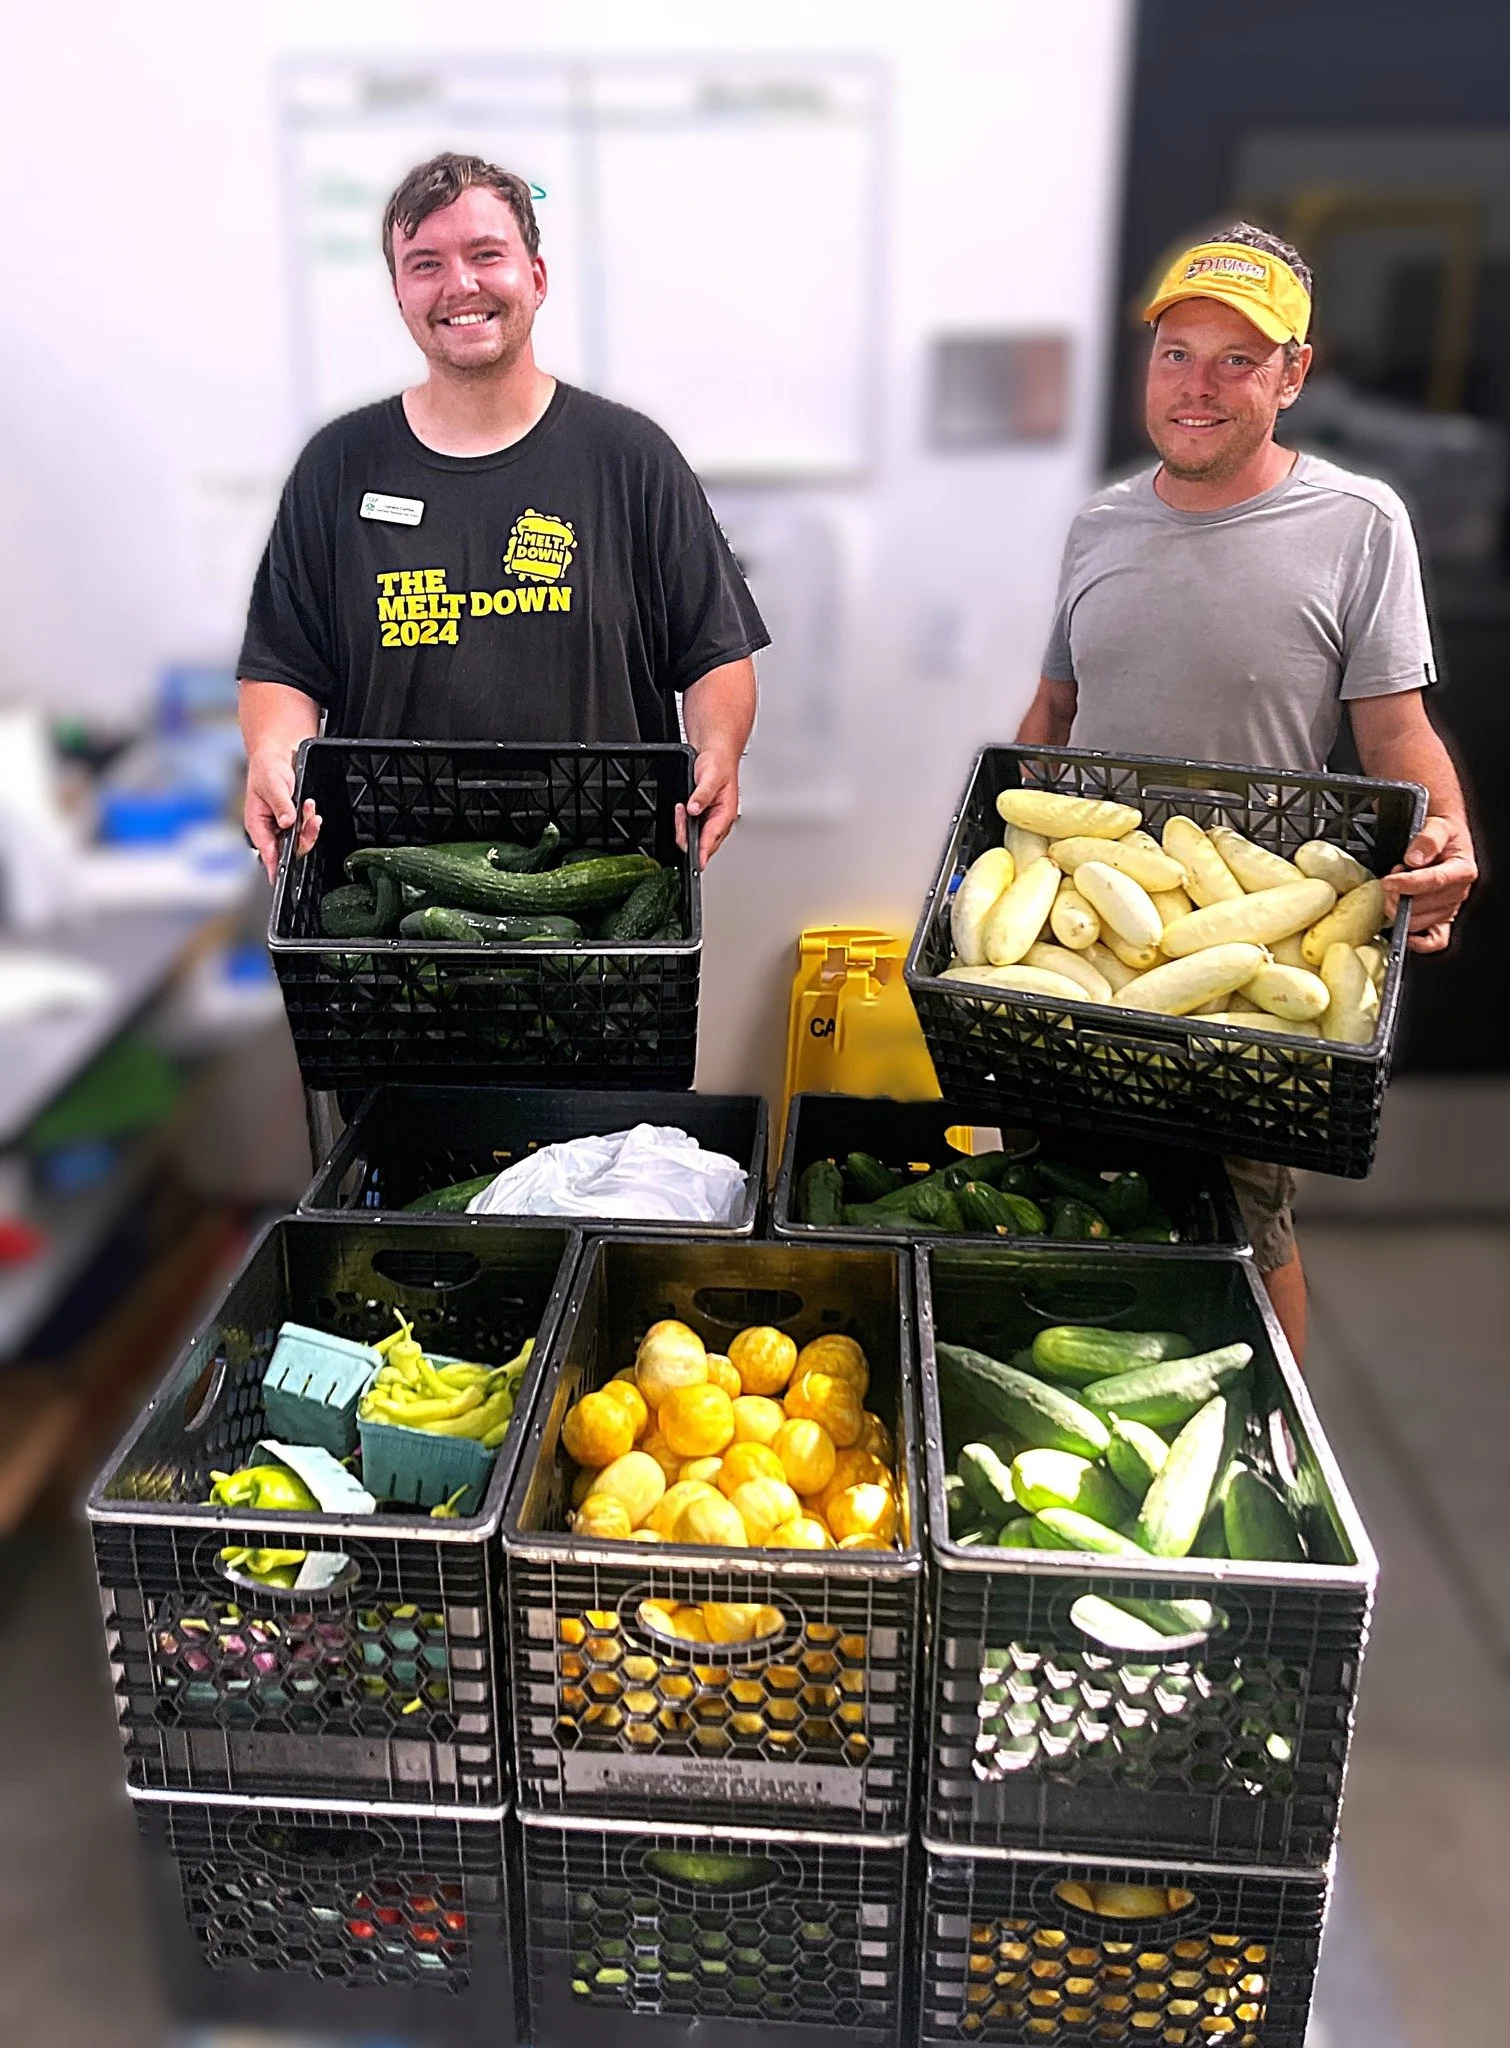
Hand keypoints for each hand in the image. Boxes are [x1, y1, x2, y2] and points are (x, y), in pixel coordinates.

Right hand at [244, 749, 320, 883]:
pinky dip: (311, 818)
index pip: (267, 851)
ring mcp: (283, 825)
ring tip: (309, 806)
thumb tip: (286, 822)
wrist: (278, 755)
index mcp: (257, 824)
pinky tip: (310, 806)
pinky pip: (306, 828)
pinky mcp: (294, 820)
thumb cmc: (266, 769)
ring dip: (308, 825)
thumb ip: (281, 804)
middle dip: (303, 837)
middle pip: (289, 849)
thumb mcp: (272, 784)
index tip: (280, 877)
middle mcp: (270, 828)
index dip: (275, 865)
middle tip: (311, 821)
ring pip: (300, 839)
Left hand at [675, 748, 739, 867]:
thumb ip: (702, 794)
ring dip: (684, 827)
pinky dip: (683, 823)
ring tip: (681, 808)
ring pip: (696, 838)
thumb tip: (694, 809)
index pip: (713, 837)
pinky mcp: (703, 818)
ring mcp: (711, 820)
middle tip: (681, 814)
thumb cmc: (718, 764)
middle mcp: (720, 820)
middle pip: (703, 842)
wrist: (716, 755)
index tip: (698, 863)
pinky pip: (692, 829)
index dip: (704, 851)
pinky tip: (682, 811)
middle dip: (686, 834)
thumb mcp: (710, 776)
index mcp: (726, 813)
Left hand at [1383, 813, 1476, 952]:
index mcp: (1461, 869)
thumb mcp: (1436, 825)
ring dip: (1401, 911)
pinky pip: (1436, 940)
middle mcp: (1458, 891)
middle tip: (1388, 882)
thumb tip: (1415, 858)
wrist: (1444, 837)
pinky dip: (1420, 942)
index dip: (1408, 884)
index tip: (1389, 881)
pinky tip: (1405, 932)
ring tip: (1395, 891)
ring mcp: (1449, 907)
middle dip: (1400, 897)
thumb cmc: (1441, 833)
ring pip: (1422, 923)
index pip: (1434, 881)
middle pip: (1424, 906)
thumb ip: (1427, 839)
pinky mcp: (1440, 918)